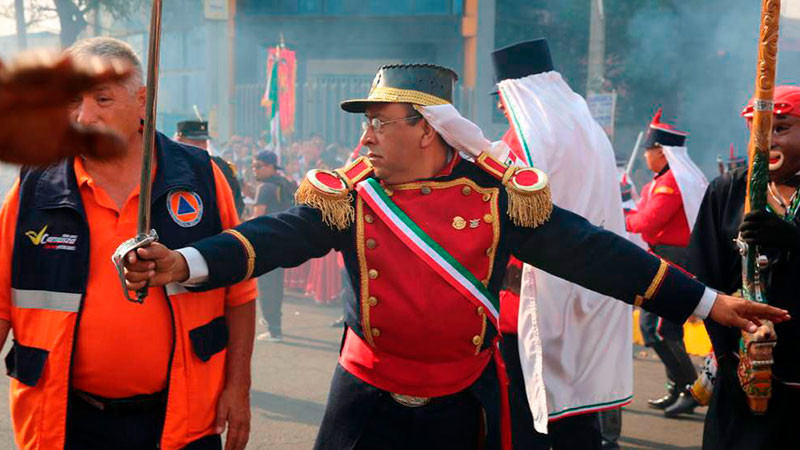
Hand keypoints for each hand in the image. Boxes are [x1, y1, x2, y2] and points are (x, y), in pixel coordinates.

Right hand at [0, 49, 130, 165]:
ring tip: (64, 64)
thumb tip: (122, 146)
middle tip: (104, 69)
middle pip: (62, 70)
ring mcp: (14, 81)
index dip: (106, 73)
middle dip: (82, 68)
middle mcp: (38, 81)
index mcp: (60, 89)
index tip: (128, 71)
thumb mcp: (61, 143)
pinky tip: (5, 67)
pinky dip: (4, 72)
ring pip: (29, 69)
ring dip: (46, 66)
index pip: (87, 78)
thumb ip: (90, 143)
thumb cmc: (25, 133)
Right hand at [123, 242, 188, 288]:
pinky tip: (145, 282)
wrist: (170, 269)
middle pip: (127, 265)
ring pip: (128, 276)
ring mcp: (130, 270)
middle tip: (153, 265)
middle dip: (141, 267)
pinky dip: (137, 285)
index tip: (133, 260)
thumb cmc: (164, 257)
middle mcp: (129, 260)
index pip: (126, 252)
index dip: (129, 257)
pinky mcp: (133, 281)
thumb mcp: (161, 251)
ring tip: (152, 272)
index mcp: (135, 249)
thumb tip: (139, 251)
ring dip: (142, 276)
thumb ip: (151, 250)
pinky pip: (128, 285)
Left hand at [215, 385, 250, 449]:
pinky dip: (245, 439)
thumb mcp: (221, 407)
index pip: (232, 439)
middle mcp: (243, 422)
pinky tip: (243, 439)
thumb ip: (220, 420)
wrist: (239, 385)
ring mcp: (247, 420)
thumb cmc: (229, 395)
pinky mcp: (248, 417)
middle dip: (236, 449)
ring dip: (242, 445)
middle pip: (241, 440)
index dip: (229, 448)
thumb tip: (218, 433)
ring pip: (246, 437)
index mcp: (236, 421)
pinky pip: (247, 432)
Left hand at [709, 293, 790, 332]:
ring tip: (777, 320)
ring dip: (767, 317)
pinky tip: (758, 323)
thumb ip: (744, 324)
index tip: (785, 314)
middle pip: (764, 310)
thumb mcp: (731, 319)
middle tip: (786, 317)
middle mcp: (746, 306)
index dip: (775, 312)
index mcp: (747, 306)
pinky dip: (756, 319)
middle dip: (775, 314)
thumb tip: (756, 329)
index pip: (765, 309)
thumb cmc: (719, 309)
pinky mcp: (737, 311)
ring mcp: (742, 308)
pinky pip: (750, 315)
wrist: (707, 303)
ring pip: (758, 313)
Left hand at [739, 210, 799, 249]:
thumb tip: (749, 220)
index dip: (746, 217)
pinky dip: (747, 241)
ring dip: (743, 235)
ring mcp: (764, 232)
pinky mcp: (764, 241)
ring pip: (746, 233)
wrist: (794, 238)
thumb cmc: (783, 229)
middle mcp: (765, 223)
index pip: (752, 214)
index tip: (745, 220)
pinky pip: (750, 241)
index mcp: (768, 216)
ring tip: (744, 236)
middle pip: (746, 224)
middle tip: (741, 229)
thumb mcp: (774, 219)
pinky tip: (748, 241)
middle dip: (742, 227)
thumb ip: (764, 218)